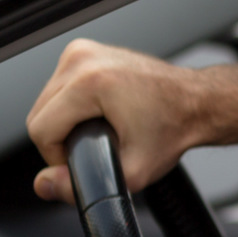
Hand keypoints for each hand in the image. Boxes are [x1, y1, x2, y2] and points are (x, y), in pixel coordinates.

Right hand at [26, 38, 237, 204]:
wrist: (197, 102)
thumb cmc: (173, 128)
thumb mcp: (132, 172)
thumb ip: (82, 186)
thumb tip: (46, 184)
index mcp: (90, 81)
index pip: (40, 129)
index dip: (57, 157)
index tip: (84, 159)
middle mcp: (83, 58)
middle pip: (39, 113)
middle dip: (60, 139)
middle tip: (94, 147)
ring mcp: (84, 50)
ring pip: (46, 100)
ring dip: (63, 122)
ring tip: (97, 130)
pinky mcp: (86, 50)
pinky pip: (58, 86)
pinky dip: (70, 104)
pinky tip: (96, 113)